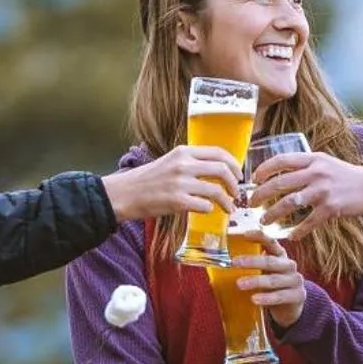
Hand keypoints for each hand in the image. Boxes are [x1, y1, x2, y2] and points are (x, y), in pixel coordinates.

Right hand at [100, 146, 240, 222]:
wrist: (123, 194)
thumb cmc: (146, 180)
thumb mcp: (169, 162)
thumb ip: (190, 163)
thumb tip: (216, 170)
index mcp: (183, 152)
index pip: (218, 152)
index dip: (234, 164)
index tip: (239, 175)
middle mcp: (183, 164)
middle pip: (222, 170)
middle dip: (234, 184)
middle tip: (236, 193)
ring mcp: (180, 183)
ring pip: (216, 190)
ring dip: (227, 202)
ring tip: (229, 208)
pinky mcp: (176, 201)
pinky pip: (205, 206)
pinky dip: (210, 210)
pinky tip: (207, 211)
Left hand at [235, 234, 306, 328]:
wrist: (291, 306)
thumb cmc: (273, 286)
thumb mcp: (264, 273)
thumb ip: (251, 266)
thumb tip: (223, 262)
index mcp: (280, 256)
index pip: (271, 242)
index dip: (259, 237)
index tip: (245, 234)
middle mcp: (289, 265)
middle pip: (271, 261)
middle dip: (252, 261)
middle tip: (234, 262)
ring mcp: (295, 280)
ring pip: (274, 280)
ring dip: (256, 281)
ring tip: (240, 284)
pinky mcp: (298, 295)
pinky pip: (280, 296)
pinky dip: (267, 298)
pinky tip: (255, 299)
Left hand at [245, 152, 362, 234]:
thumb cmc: (348, 176)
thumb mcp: (326, 163)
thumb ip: (306, 166)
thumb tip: (280, 174)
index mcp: (314, 158)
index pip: (281, 160)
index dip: (264, 170)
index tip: (253, 179)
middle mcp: (316, 173)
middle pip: (279, 184)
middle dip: (260, 195)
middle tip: (251, 203)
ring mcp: (323, 191)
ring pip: (288, 204)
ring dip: (272, 215)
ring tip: (263, 221)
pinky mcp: (331, 208)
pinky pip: (307, 222)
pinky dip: (297, 231)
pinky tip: (290, 236)